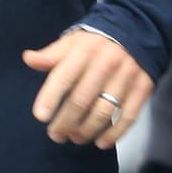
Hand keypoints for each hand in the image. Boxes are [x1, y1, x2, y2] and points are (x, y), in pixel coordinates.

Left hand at [22, 29, 152, 149]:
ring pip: (104, 112)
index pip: (63, 77)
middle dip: (65, 122)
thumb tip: (28, 59)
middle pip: (81, 100)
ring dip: (87, 131)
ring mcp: (126, 77)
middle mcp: (105, 64)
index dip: (50, 98)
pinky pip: (128, 116)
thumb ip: (51, 55)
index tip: (41, 116)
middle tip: (56, 135)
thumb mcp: (72, 42)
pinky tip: (101, 142)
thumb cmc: (96, 43)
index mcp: (84, 52)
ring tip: (75, 138)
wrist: (139, 30)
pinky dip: (114, 133)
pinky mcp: (142, 89)